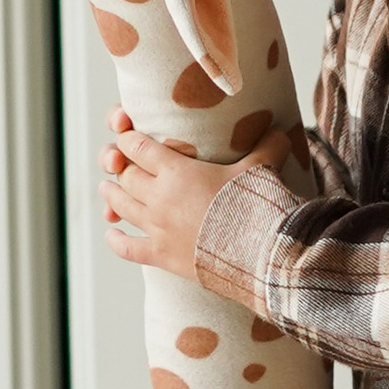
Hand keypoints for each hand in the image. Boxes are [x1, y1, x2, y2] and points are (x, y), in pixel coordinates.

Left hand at [101, 110, 293, 280]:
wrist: (260, 253)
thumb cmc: (259, 207)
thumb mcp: (262, 169)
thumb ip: (267, 147)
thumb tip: (282, 131)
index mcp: (177, 170)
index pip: (137, 146)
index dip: (129, 138)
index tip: (127, 136)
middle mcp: (160, 197)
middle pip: (125, 175)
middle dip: (120, 167)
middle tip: (117, 164)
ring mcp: (158, 228)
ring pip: (120, 206)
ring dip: (111, 195)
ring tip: (106, 189)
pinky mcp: (162, 256)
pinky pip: (127, 248)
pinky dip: (115, 239)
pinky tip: (111, 232)